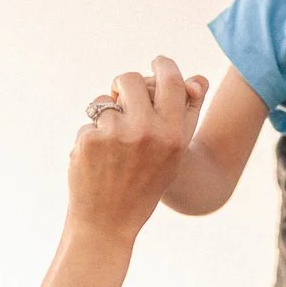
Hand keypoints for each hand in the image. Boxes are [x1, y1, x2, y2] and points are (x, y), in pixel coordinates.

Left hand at [71, 58, 207, 242]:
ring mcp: (116, 134)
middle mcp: (147, 132)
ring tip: (109, 143)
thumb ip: (185, 116)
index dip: (163, 65)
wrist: (108, 223)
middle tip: (121, 95)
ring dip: (104, 115)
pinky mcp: (90, 139)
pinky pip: (89, 122)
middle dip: (123, 84)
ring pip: (104, 100)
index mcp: (173, 135)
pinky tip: (95, 161)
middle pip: (131, 79)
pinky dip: (90, 137)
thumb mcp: (173, 156)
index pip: (172, 81)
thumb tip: (196, 80)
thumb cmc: (144, 186)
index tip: (156, 63)